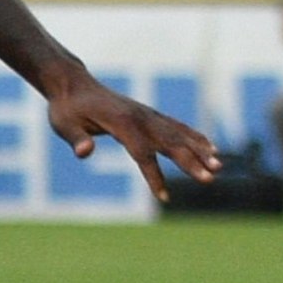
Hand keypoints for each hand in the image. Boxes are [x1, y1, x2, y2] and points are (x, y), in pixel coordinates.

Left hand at [46, 74, 220, 199]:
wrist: (72, 85)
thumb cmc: (66, 109)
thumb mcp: (64, 125)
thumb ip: (76, 139)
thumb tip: (84, 152)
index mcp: (121, 122)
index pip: (142, 154)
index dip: (153, 176)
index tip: (163, 197)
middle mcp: (140, 117)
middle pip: (169, 143)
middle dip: (190, 162)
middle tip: (210, 178)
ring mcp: (147, 114)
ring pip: (179, 134)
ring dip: (199, 150)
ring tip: (219, 166)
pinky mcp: (148, 114)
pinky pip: (176, 126)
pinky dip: (194, 137)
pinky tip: (211, 148)